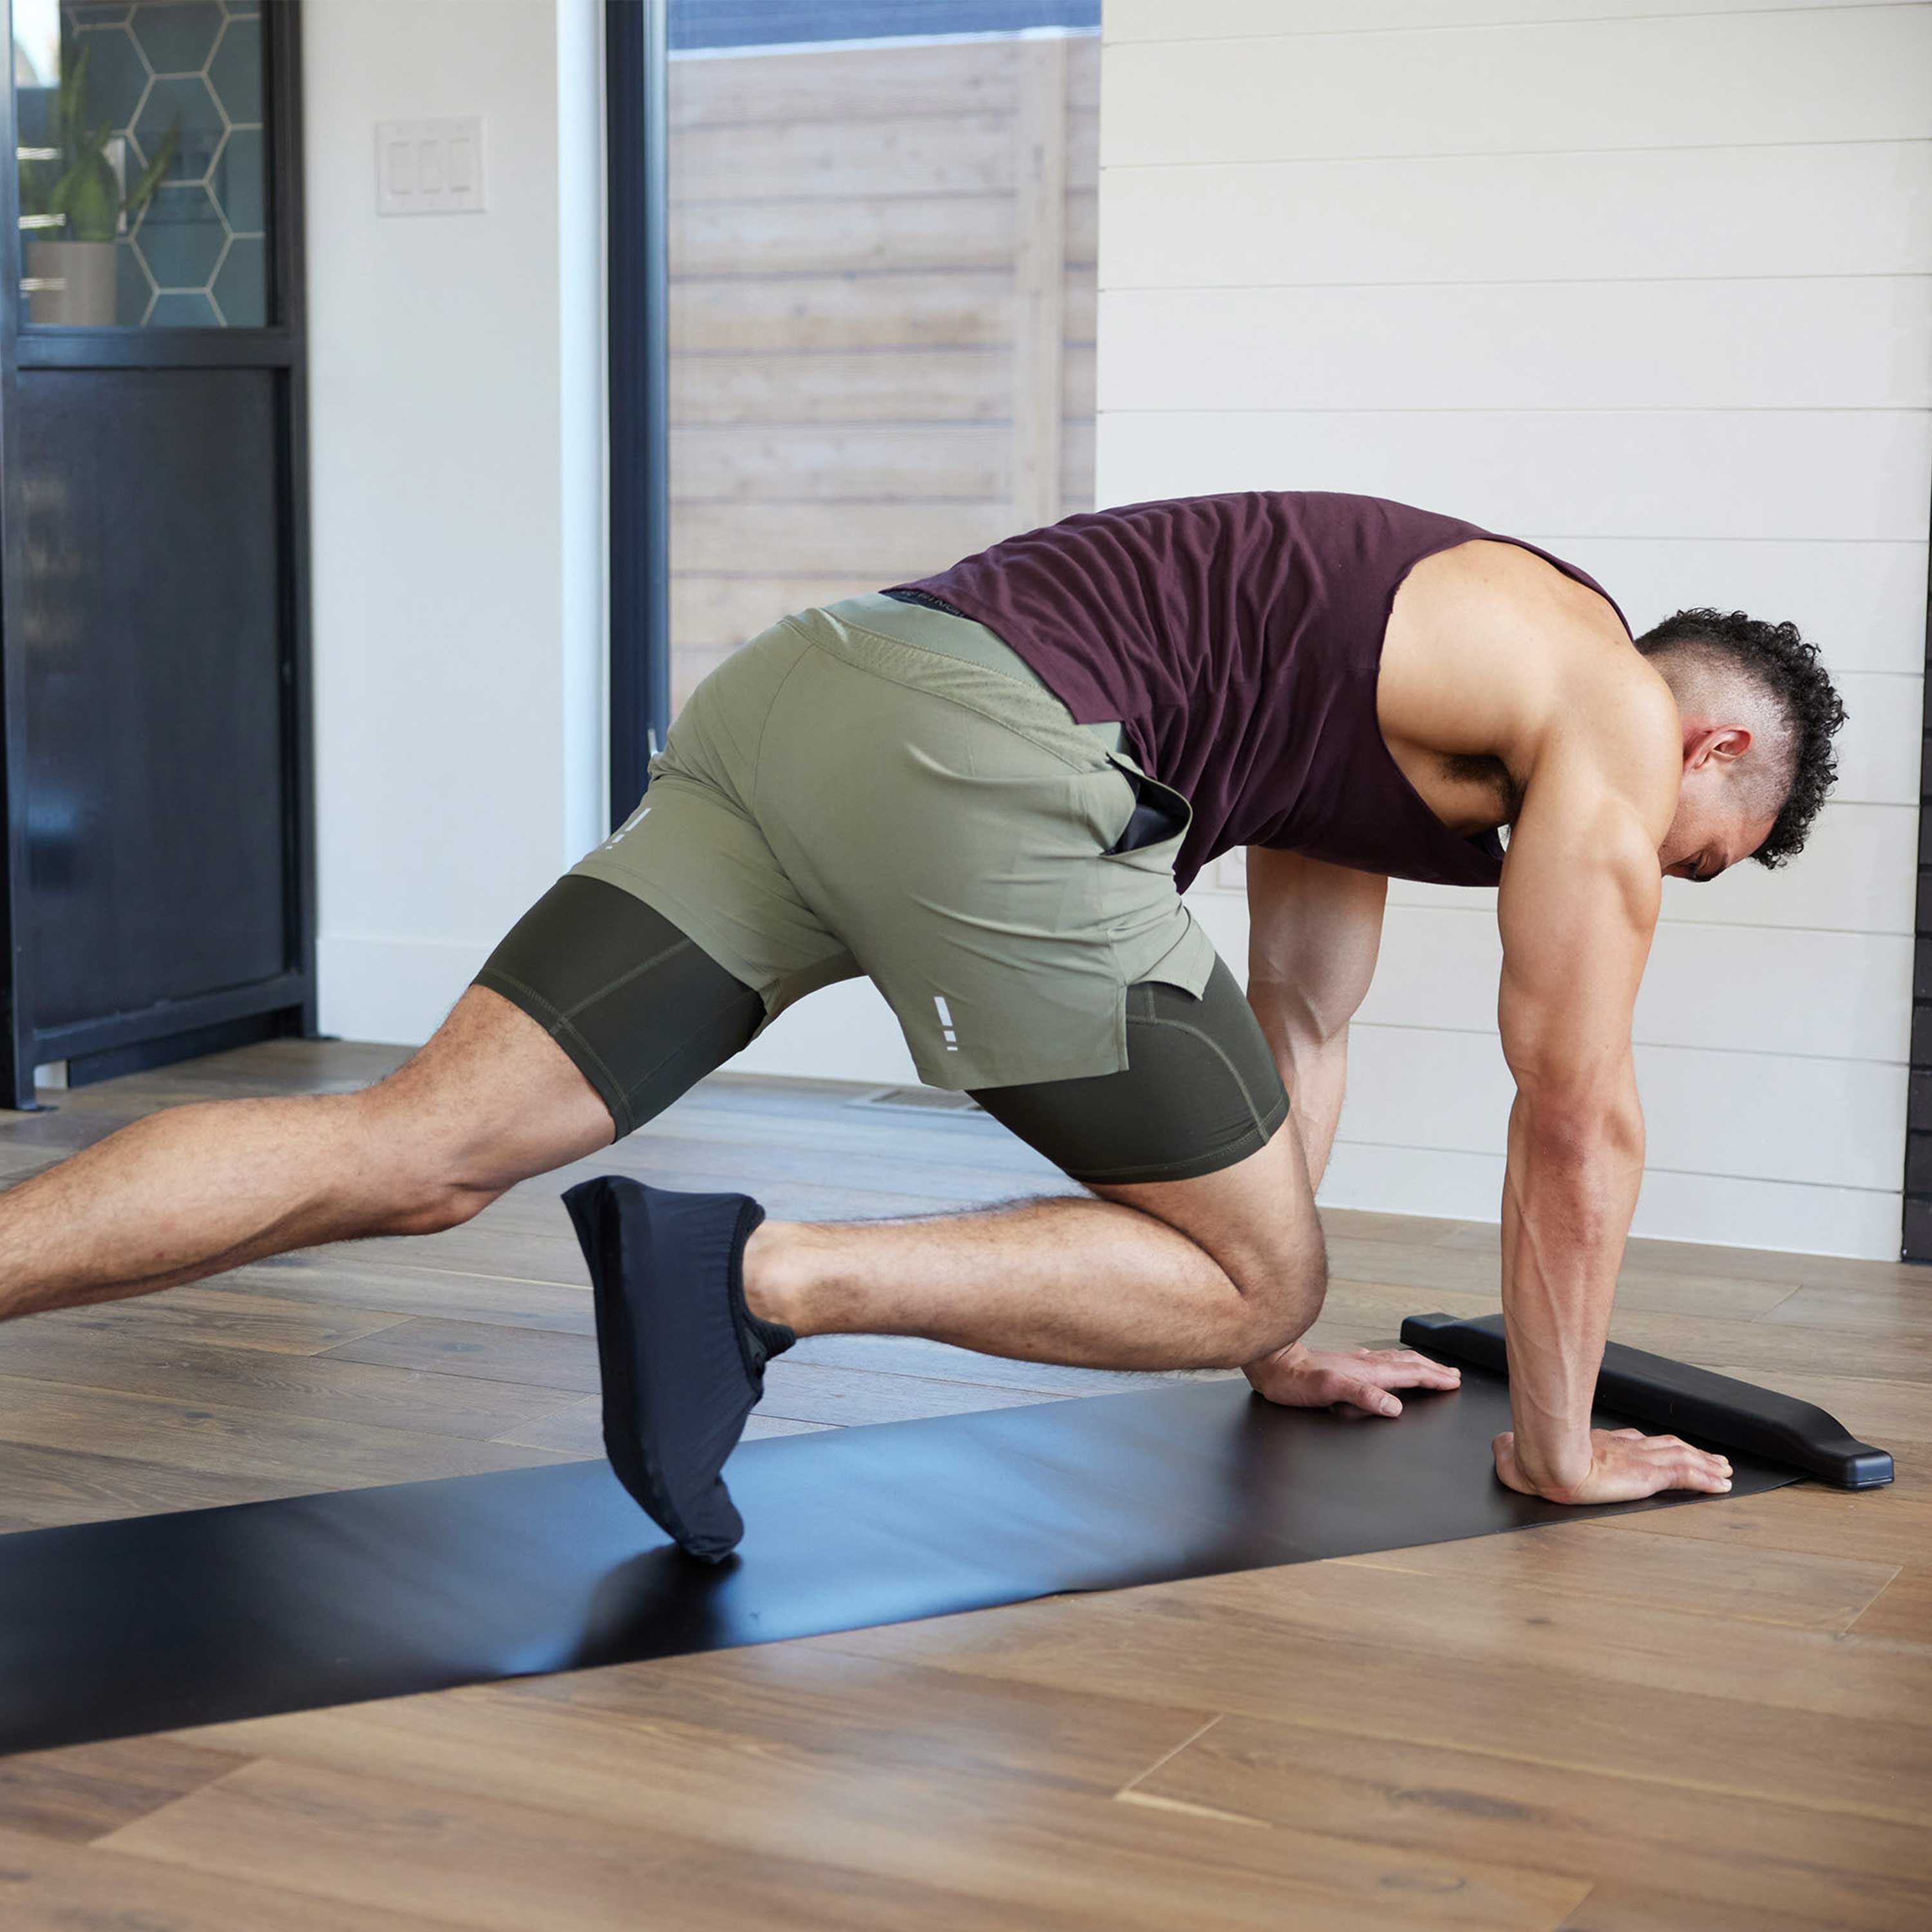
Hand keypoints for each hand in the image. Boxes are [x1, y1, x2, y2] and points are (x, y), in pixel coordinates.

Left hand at [1245, 1342, 1460, 1416]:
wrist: (1272, 1363)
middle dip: (1432, 1369)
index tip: (1453, 1381)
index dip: (1433, 1378)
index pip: (1410, 1373)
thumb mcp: (1329, 1390)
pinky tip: (1387, 1364)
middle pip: (1407, 1364)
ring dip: (1416, 1364)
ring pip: (1394, 1360)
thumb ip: (1362, 1395)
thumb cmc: (1294, 1380)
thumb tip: (1394, 1406)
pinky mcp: (1343, 1362)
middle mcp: (1364, 1363)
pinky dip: (1393, 1363)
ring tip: (1430, 1367)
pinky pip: (1378, 1360)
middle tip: (1452, 1374)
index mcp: (1367, 1370)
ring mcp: (1354, 1361)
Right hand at [1493, 1426, 1732, 1503]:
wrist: (1545, 1458)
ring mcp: (1638, 1458)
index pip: (1631, 1441)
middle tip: (1709, 1458)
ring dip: (1706, 1464)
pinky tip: (1722, 1484)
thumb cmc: (1530, 1457)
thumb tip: (1501, 1446)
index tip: (1660, 1446)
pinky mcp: (1649, 1474)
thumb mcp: (1515, 1455)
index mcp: (1594, 1444)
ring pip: (1682, 1457)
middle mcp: (1621, 1447)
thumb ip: (1510, 1451)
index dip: (1649, 1445)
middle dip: (1688, 1451)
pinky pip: (1687, 1475)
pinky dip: (1707, 1479)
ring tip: (1724, 1471)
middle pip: (1664, 1446)